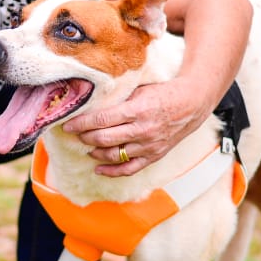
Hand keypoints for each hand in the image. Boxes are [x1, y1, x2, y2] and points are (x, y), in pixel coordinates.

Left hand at [62, 77, 209, 176]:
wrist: (191, 104)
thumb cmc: (162, 92)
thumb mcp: (139, 89)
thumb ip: (118, 98)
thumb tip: (91, 104)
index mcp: (137, 110)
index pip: (101, 120)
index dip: (81, 124)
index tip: (68, 124)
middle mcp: (142, 130)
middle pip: (104, 139)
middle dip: (84, 137)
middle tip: (74, 133)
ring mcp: (148, 146)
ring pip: (114, 155)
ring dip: (95, 152)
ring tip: (86, 145)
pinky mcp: (154, 156)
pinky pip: (129, 169)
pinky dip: (111, 171)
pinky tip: (98, 168)